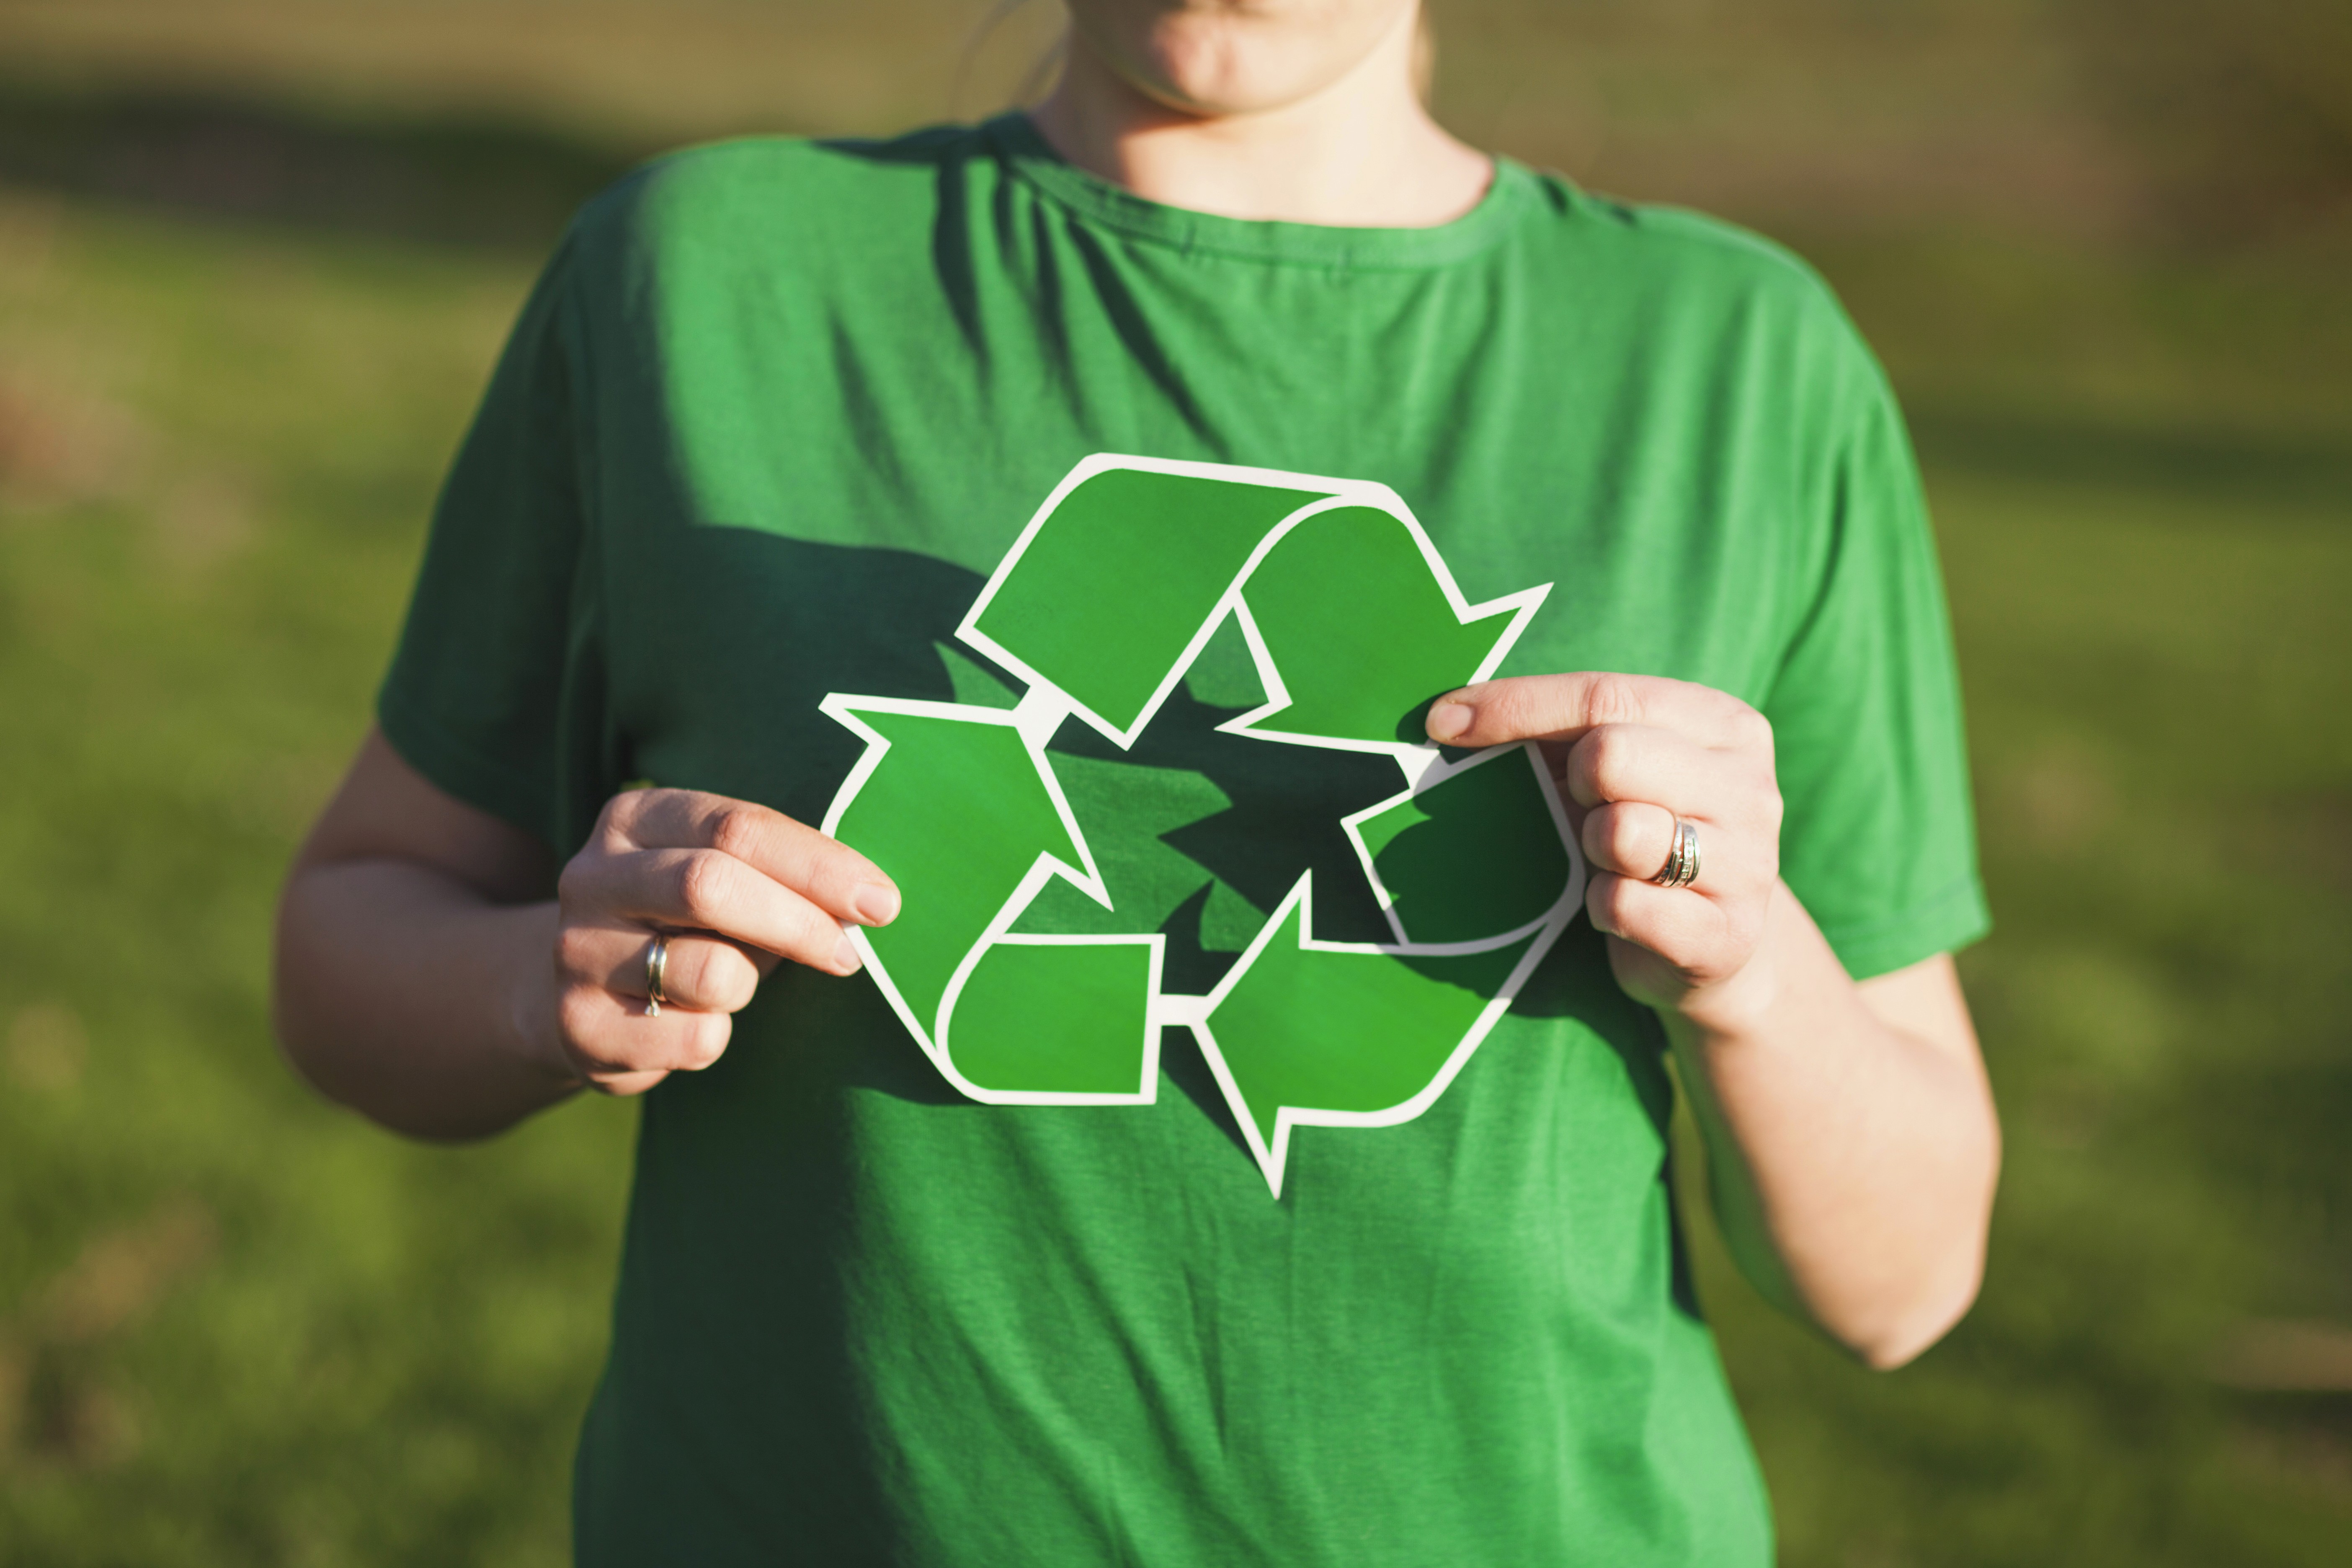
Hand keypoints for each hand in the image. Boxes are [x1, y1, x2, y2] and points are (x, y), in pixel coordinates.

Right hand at [544, 789, 899, 1094]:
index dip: (819, 866)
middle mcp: (592, 877)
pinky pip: (690, 1040)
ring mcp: (576, 952)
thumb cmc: (688, 925)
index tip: (881, 902)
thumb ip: (782, 875)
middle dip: (799, 923)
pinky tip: (695, 1024)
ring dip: (749, 984)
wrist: (585, 996)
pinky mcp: (579, 1027)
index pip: (737, 827)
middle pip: (709, 886)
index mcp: (635, 819)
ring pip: (708, 972)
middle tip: (849, 954)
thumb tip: (871, 901)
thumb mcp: (727, 878)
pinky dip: (715, 1037)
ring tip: (738, 982)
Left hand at [1426, 673, 1781, 1018]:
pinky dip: (1603, 908)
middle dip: (1574, 785)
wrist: (1715, 946)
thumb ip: (1556, 729)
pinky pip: (1626, 906)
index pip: (1603, 695)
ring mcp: (1749, 864)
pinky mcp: (1726, 937)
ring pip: (1622, 833)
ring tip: (1609, 859)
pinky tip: (1617, 908)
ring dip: (1591, 849)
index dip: (1514, 706)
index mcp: (1724, 723)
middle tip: (1583, 808)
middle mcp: (1750, 787)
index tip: (1442, 722)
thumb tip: (1449, 716)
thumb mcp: (1613, 769)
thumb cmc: (1644, 833)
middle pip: (1611, 755)